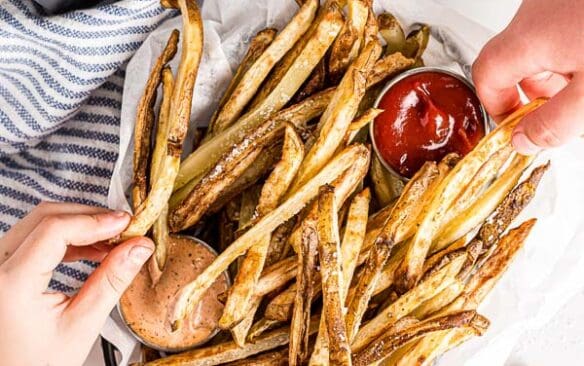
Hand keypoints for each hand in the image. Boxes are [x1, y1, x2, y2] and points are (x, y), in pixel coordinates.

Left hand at [0, 202, 153, 365]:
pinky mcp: (2, 270)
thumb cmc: (35, 365)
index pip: (55, 230)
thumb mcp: (81, 326)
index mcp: (11, 284)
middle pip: (45, 217)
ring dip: (78, 226)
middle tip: (123, 227)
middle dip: (89, 217)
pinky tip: (91, 248)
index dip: (95, 221)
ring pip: (38, 224)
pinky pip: (33, 238)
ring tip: (112, 240)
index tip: (125, 223)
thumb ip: (112, 281)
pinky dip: (65, 238)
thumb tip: (138, 248)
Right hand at [472, 0, 583, 154]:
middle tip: (557, 114)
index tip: (517, 129)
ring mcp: (554, 3)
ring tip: (583, 88)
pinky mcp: (570, 1)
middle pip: (510, 63)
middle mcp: (534, 14)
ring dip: (553, 74)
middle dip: (531, 95)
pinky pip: (558, 32)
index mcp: (528, 39)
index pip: (485, 79)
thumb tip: (525, 142)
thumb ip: (555, 123)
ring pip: (537, 47)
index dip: (496, 110)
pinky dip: (569, 53)